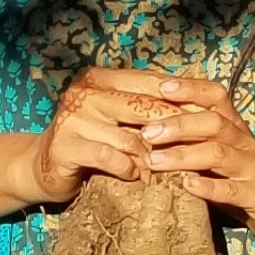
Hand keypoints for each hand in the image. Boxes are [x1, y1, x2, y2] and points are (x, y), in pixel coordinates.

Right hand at [13, 66, 184, 204]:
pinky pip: (109, 157)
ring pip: (129, 136)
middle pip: (144, 107)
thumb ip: (147, 105)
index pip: (152, 83)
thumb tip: (200, 100)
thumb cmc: (92, 140)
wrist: (43, 166)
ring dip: (153, 157)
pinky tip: (137, 177)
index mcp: (101, 77)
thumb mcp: (119, 117)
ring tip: (168, 168)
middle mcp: (86, 91)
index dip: (184, 98)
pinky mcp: (65, 146)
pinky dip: (128, 169)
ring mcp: (73, 117)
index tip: (212, 115)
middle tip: (200, 146)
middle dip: (175, 128)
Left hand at [142, 74, 254, 243]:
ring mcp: (254, 168)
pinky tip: (187, 186)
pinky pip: (232, 190)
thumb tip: (149, 121)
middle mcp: (245, 142)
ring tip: (155, 161)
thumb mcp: (220, 151)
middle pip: (214, 123)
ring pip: (219, 154)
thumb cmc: (241, 176)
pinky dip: (208, 187)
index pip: (216, 96)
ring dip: (184, 155)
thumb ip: (194, 137)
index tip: (161, 87)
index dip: (191, 88)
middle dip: (179, 125)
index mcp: (234, 127)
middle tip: (148, 133)